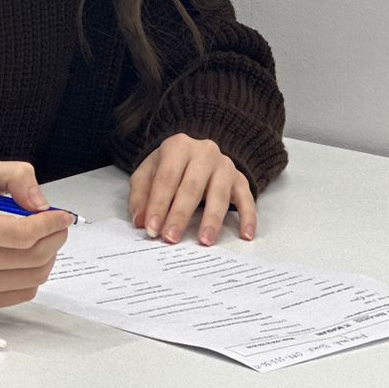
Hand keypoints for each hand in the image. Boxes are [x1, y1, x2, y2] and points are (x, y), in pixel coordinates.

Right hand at [0, 159, 74, 312]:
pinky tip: (26, 258)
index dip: (50, 224)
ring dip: (49, 255)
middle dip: (55, 237)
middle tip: (58, 226)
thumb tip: (40, 204)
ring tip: (42, 240)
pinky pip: (26, 292)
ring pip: (35, 276)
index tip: (64, 216)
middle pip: (34, 256)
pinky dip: (35, 274)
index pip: (23, 234)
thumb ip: (16, 176)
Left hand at [128, 132, 255, 245]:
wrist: (196, 153)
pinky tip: (245, 235)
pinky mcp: (240, 179)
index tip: (152, 228)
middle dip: (180, 214)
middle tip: (171, 238)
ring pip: (219, 194)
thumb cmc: (169, 167)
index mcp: (178, 146)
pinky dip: (248, 217)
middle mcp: (204, 152)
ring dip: (211, 220)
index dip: (158, 204)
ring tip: (204, 241)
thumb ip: (140, 195)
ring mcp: (224, 165)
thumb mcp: (148, 173)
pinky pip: (247, 199)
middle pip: (192, 187)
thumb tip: (140, 221)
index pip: (166, 178)